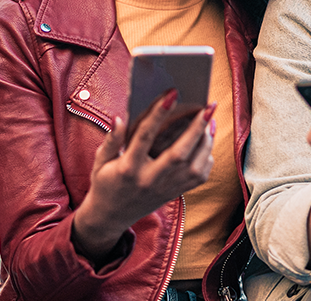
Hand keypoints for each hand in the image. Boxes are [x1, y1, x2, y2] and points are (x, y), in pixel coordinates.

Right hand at [72, 89, 215, 261]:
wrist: (111, 216)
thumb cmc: (105, 182)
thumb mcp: (100, 161)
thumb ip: (111, 139)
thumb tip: (119, 117)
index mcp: (128, 168)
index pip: (145, 136)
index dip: (158, 114)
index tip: (172, 94)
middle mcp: (149, 179)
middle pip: (179, 153)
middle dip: (196, 128)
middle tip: (208, 107)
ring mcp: (164, 188)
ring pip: (194, 166)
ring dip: (206, 142)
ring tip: (210, 120)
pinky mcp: (175, 194)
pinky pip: (199, 177)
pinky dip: (207, 158)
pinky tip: (207, 141)